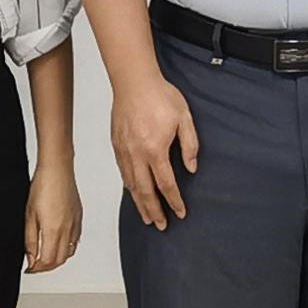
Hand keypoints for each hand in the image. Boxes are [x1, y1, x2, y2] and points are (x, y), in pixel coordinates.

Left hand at [24, 160, 83, 272]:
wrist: (57, 170)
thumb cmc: (42, 187)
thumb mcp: (29, 216)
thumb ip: (30, 241)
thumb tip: (31, 258)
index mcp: (53, 231)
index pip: (47, 261)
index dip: (37, 269)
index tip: (29, 268)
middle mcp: (67, 230)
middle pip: (59, 260)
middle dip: (46, 267)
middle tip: (35, 266)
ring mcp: (75, 225)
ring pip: (69, 252)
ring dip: (57, 259)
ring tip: (45, 257)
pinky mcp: (79, 218)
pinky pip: (75, 241)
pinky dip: (66, 248)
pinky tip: (58, 244)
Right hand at [110, 72, 197, 228]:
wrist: (134, 81)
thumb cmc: (160, 96)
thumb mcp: (185, 118)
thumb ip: (190, 145)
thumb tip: (191, 168)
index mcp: (155, 150)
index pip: (166, 184)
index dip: (174, 201)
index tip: (180, 213)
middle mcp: (137, 155)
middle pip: (145, 191)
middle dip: (154, 211)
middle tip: (161, 226)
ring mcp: (124, 151)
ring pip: (131, 185)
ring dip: (139, 203)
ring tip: (147, 217)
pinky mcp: (117, 145)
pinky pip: (123, 173)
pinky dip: (129, 187)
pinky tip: (134, 193)